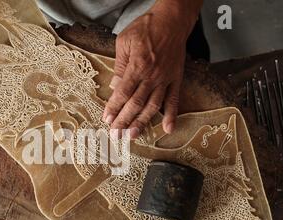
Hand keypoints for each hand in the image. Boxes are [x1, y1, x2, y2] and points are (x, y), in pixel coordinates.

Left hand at [103, 0, 201, 138]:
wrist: (172, 20)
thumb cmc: (146, 28)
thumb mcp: (125, 41)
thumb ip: (120, 65)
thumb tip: (115, 86)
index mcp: (137, 66)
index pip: (123, 93)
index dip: (114, 108)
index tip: (107, 120)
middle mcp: (151, 76)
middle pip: (136, 104)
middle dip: (124, 121)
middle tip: (116, 135)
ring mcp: (165, 79)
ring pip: (153, 106)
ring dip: (142, 123)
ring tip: (133, 136)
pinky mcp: (175, 79)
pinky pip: (174, 100)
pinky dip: (172, 115)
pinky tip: (168, 128)